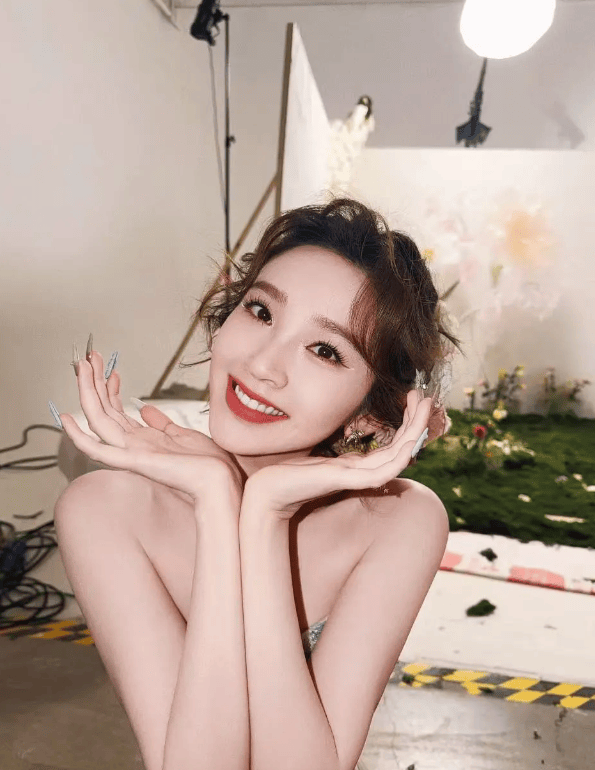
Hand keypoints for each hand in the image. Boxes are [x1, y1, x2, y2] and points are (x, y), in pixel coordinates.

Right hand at [58, 349, 241, 501]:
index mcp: (142, 440)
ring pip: (98, 420)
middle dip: (95, 382)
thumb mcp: (181, 434)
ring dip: (88, 392)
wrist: (219, 480)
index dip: (110, 389)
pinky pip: (98, 449)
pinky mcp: (133, 461)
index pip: (116, 412)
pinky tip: (66, 418)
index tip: (111, 369)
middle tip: (89, 358)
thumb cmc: (206, 462)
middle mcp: (132, 445)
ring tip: (82, 367)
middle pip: (103, 411)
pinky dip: (79, 436)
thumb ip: (160, 423)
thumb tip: (145, 409)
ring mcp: (130, 453)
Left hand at [243, 389, 432, 519]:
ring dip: (414, 432)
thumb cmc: (286, 473)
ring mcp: (355, 478)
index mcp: (355, 465)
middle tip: (426, 397)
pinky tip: (410, 443)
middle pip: (401, 448)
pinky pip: (382, 472)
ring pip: (399, 457)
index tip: (412, 398)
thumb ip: (330, 448)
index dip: (405, 423)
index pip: (392, 445)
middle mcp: (360, 472)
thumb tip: (335, 427)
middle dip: (416, 421)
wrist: (267, 493)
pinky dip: (399, 458)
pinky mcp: (345, 482)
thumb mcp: (313, 453)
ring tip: (423, 406)